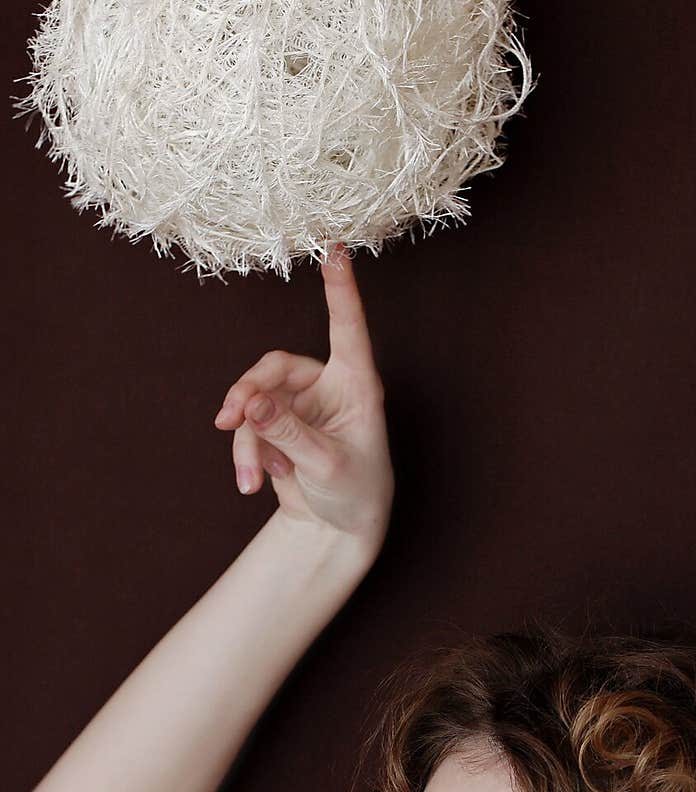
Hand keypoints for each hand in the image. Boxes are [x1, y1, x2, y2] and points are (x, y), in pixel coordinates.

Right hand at [214, 246, 393, 553]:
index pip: (348, 328)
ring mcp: (298, 404)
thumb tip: (250, 403)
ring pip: (254, 402)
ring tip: (253, 478)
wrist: (339, 529)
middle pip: (274, 368)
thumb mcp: (325, 466)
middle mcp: (327, 386)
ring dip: (247, 440)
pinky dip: (247, 455)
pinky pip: (248, 427)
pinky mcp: (276, 425)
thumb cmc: (354, 493)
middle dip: (248, 396)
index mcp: (357, 385)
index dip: (340, 289)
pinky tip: (255, 482)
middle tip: (231, 422)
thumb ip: (288, 433)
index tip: (335, 250)